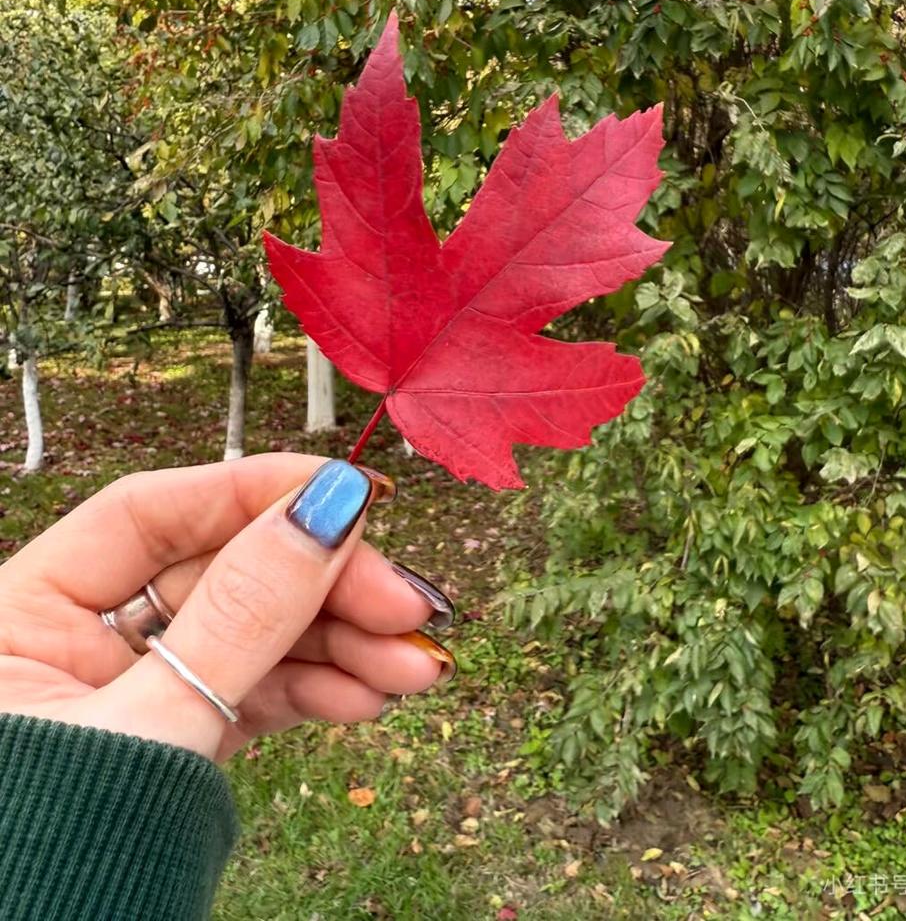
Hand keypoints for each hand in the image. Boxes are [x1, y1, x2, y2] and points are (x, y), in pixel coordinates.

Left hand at [0, 453, 454, 762]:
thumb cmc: (50, 865)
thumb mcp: (154, 726)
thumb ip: (243, 614)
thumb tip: (327, 506)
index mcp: (25, 613)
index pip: (153, 511)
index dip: (257, 493)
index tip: (353, 497)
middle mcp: (80, 636)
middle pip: (227, 571)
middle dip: (327, 590)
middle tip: (411, 606)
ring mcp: (140, 683)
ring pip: (258, 630)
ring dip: (344, 645)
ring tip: (415, 670)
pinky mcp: (185, 725)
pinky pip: (260, 687)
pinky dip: (319, 689)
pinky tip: (371, 697)